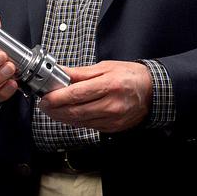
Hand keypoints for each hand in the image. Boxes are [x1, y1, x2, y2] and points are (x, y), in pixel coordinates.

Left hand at [37, 60, 151, 132]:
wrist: (153, 91)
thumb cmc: (130, 76)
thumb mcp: (105, 67)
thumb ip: (80, 73)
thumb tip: (60, 72)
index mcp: (109, 85)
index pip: (77, 94)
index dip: (57, 98)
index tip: (45, 97)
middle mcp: (111, 105)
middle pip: (75, 111)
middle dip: (55, 110)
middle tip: (44, 105)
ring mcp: (112, 119)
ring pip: (80, 121)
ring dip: (62, 117)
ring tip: (52, 110)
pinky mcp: (113, 128)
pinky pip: (88, 126)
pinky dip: (75, 121)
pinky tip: (68, 115)